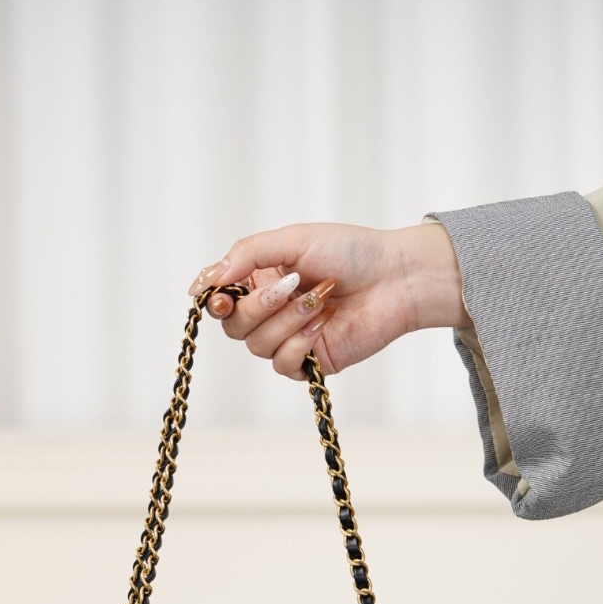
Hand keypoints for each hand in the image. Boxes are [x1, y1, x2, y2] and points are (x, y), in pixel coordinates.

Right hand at [188, 222, 469, 378]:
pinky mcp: (309, 361)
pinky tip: (324, 325)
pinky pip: (282, 363)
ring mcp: (288, 338)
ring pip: (257, 346)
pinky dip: (300, 344)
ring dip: (287, 321)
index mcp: (262, 278)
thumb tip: (207, 281)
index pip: (220, 297)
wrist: (396, 278)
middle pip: (233, 326)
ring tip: (321, 299)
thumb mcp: (292, 240)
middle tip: (293, 284)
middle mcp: (270, 310)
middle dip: (259, 306)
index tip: (218, 296)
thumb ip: (246, 255)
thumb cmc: (351, 252)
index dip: (213, 300)